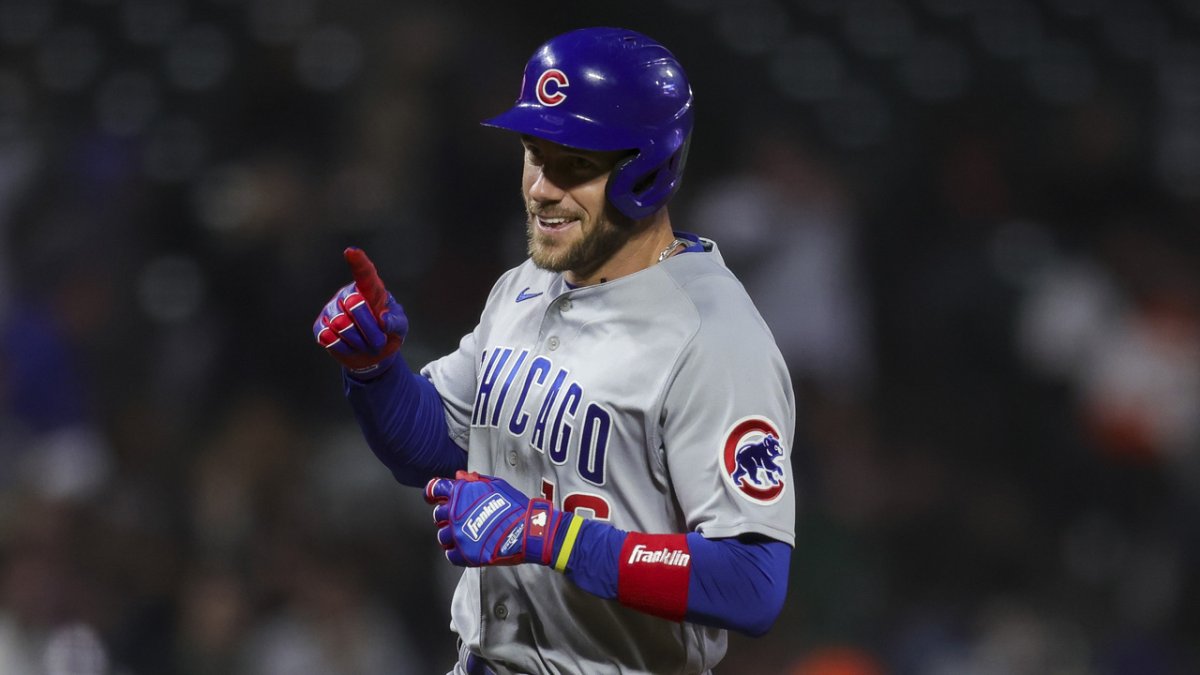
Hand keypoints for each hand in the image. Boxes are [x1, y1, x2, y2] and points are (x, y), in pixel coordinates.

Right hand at [313, 247, 407, 376]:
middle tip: (378, 340)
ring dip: (359, 342)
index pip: (364, 274)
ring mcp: (331, 309)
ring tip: (364, 343)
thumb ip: (395, 321)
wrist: (373, 356)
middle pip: (355, 305)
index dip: (358, 262)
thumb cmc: (387, 333)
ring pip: (341, 325)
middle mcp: (348, 295)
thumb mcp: (400, 327)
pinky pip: (328, 337)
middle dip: (371, 329)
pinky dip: (344, 348)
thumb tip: (383, 320)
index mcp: (370, 290)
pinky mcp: (320, 326)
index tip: (351, 252)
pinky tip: (348, 346)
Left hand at [424, 471, 566, 566]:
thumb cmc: (516, 508)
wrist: (528, 531)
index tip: (433, 498)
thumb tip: (460, 476)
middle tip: (460, 519)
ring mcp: (459, 534)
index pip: (435, 490)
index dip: (433, 493)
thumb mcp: (497, 485)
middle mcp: (455, 513)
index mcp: (461, 494)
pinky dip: (457, 553)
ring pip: (442, 536)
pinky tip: (468, 548)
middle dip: (446, 516)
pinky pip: (451, 555)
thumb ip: (475, 481)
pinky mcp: (465, 553)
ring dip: (451, 535)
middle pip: (437, 515)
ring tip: (466, 535)